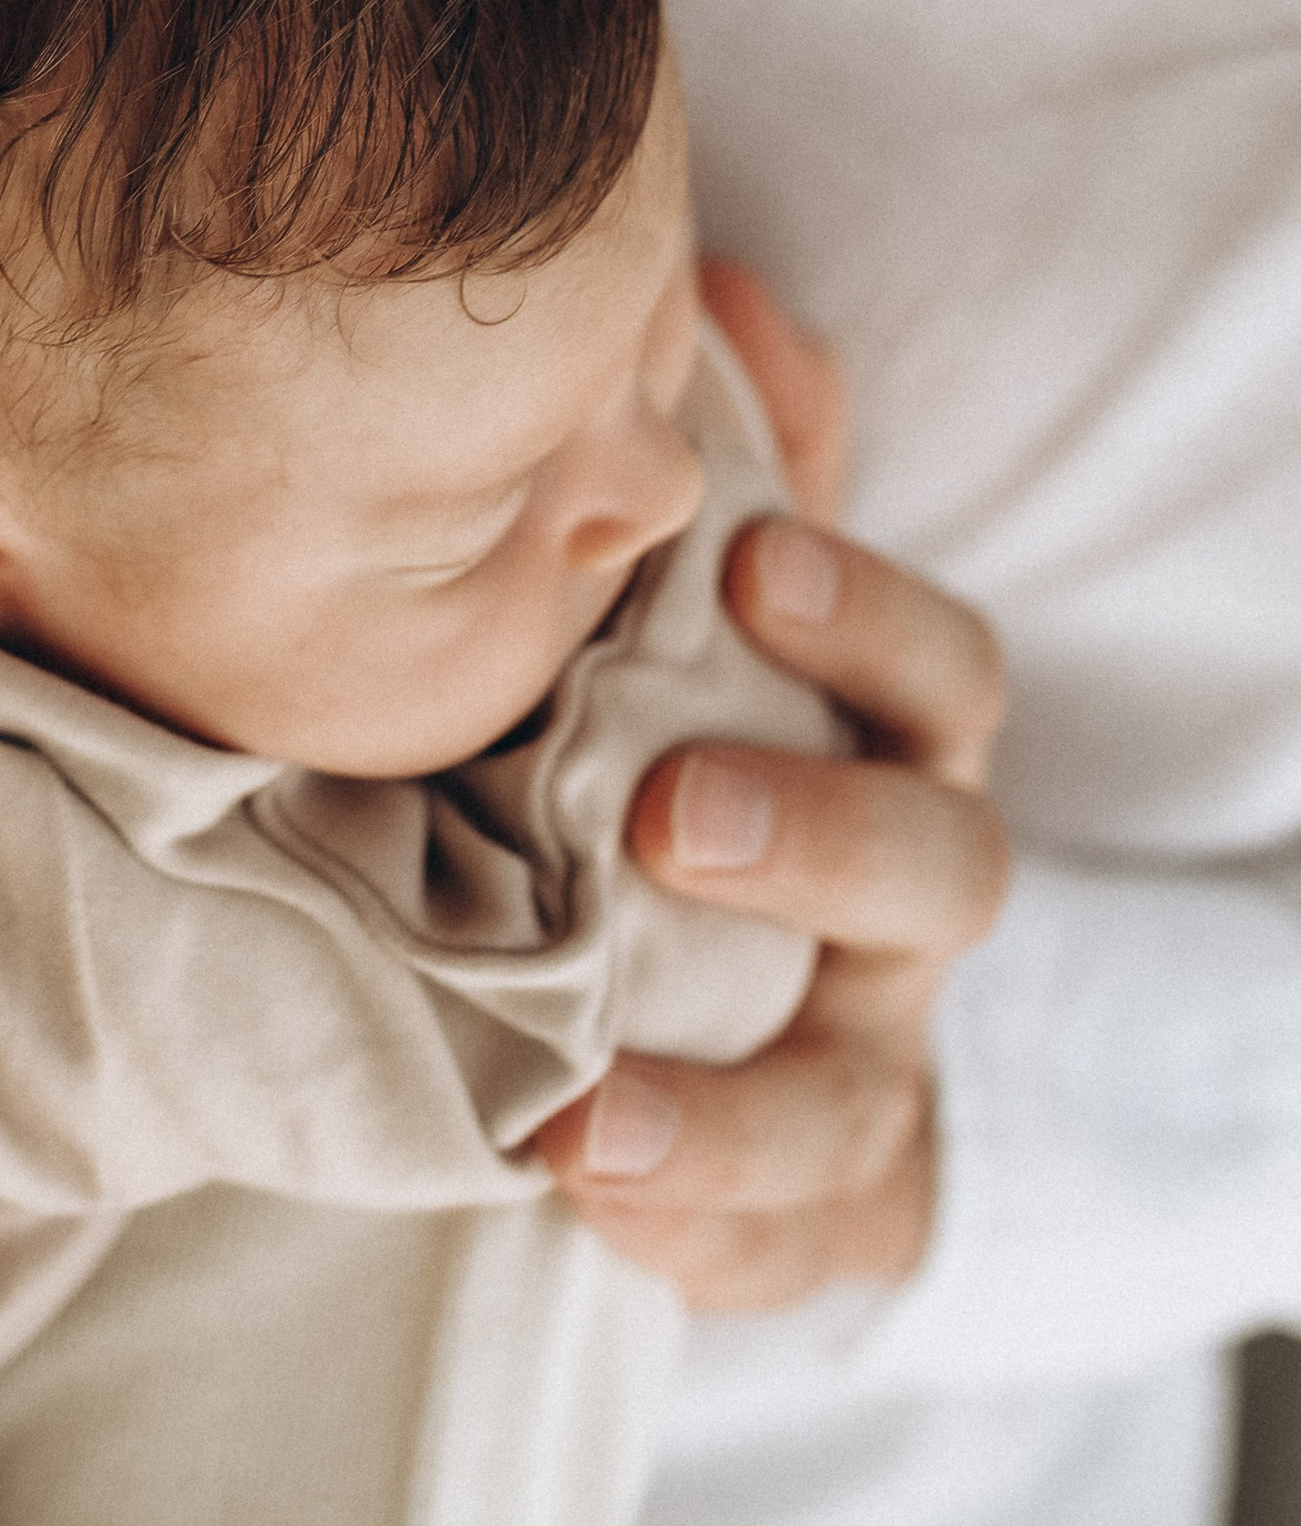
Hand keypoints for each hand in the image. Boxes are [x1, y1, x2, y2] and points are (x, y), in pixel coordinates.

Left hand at [535, 264, 1009, 1310]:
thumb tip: (715, 278)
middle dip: (817, 836)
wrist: (740, 972)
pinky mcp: (816, 1205)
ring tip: (586, 1120)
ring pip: (850, 1097)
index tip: (751, 561)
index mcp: (892, 737)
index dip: (865, 612)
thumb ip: (735, 449)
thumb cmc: (710, 724)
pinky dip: (698, 1241)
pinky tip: (589, 1213)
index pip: (939, 667)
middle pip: (939, 868)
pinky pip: (786, 1247)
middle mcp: (906, 903)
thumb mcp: (728, 599)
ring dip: (729, 1111)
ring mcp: (872, 1059)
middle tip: (663, 818)